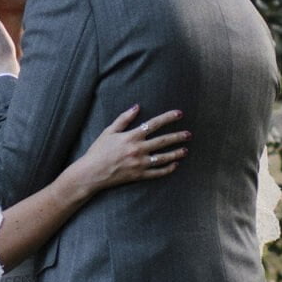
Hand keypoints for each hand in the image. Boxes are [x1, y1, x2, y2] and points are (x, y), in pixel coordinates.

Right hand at [75, 105, 190, 193]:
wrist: (91, 173)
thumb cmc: (98, 151)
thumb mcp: (109, 131)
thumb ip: (124, 118)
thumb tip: (137, 107)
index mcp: (131, 136)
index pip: (154, 124)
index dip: (168, 118)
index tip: (179, 114)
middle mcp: (138, 149)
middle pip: (163, 141)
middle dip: (178, 136)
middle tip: (189, 134)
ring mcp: (140, 163)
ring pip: (163, 157)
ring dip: (176, 153)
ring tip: (185, 150)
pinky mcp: (139, 175)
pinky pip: (157, 172)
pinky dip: (168, 169)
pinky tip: (175, 165)